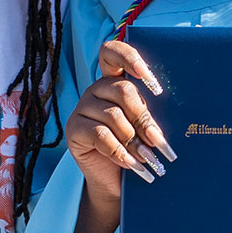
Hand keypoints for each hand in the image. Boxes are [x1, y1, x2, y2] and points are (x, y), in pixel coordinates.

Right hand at [64, 40, 174, 204]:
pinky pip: (100, 135)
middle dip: (144, 117)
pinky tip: (131, 164)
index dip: (130, 59)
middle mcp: (97, 89)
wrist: (115, 180)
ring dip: (134, 140)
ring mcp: (82, 108)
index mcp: (115, 80)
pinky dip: (119, 152)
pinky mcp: (73, 129)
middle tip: (158, 141)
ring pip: (113, 115)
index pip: (112, 53)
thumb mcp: (145, 129)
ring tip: (148, 159)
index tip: (152, 81)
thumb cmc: (136, 148)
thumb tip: (158, 130)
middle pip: (123, 90)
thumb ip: (149, 118)